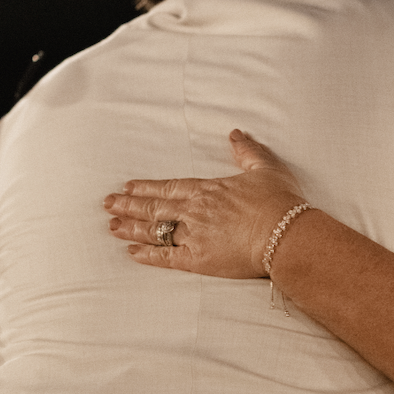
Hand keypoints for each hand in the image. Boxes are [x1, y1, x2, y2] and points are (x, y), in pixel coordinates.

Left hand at [104, 131, 307, 276]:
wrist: (285, 234)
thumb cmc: (280, 202)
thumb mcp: (266, 169)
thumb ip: (248, 151)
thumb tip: (235, 134)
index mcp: (208, 189)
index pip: (169, 187)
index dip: (146, 187)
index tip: (128, 186)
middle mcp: (195, 210)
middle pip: (154, 207)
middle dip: (129, 205)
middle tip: (107, 204)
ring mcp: (194, 235)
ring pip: (155, 229)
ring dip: (131, 227)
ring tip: (111, 226)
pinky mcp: (198, 260)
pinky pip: (166, 257)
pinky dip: (148, 255)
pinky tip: (132, 252)